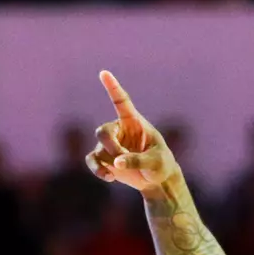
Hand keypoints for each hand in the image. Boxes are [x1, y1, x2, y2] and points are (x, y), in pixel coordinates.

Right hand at [87, 71, 177, 191]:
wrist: (157, 181)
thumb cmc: (160, 165)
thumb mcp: (155, 162)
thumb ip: (138, 160)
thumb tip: (116, 162)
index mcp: (134, 122)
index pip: (121, 102)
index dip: (113, 87)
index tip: (104, 73)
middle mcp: (119, 130)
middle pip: (103, 131)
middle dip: (111, 146)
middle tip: (122, 158)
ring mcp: (110, 144)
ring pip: (98, 148)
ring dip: (107, 161)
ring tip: (119, 171)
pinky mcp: (104, 159)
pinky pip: (92, 160)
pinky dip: (97, 169)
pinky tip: (109, 178)